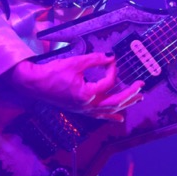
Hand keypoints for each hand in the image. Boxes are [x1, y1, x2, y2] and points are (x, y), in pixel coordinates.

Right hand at [6, 52, 143, 122]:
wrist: (35, 84)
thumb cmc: (53, 73)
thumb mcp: (75, 62)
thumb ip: (95, 59)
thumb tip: (111, 57)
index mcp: (87, 95)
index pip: (108, 83)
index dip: (112, 70)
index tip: (111, 60)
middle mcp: (87, 106)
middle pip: (115, 102)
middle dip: (130, 94)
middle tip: (141, 85)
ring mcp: (84, 110)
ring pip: (110, 111)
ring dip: (125, 104)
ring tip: (138, 99)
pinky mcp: (80, 110)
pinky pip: (99, 115)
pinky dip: (111, 116)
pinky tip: (120, 118)